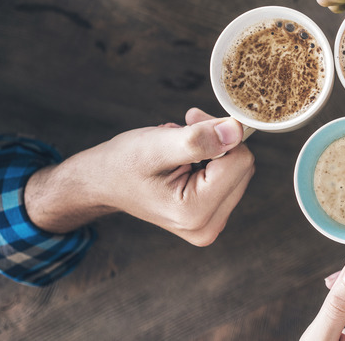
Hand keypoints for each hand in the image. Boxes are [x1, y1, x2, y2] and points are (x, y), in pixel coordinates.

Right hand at [25, 108, 255, 245]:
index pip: (240, 160)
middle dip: (218, 141)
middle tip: (185, 128)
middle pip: (242, 167)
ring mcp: (211, 224)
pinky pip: (229, 178)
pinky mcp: (212, 217)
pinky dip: (211, 161)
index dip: (220, 132)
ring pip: (238, 170)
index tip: (192, 118)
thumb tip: (236, 131)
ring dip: (214, 150)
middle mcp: (208, 226)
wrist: (102, 183)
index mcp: (196, 212)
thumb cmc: (122, 164)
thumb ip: (198, 140)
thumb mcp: (157, 146)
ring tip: (178, 148)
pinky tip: (185, 159)